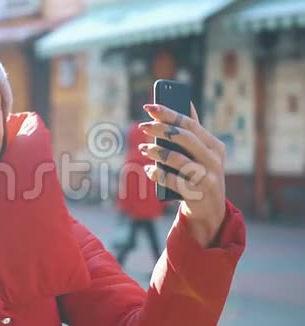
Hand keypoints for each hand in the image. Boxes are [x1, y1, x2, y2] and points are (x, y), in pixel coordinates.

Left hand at [138, 103, 225, 246]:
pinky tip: (149, 170)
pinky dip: (157, 173)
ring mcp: (208, 176)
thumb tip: (187, 102)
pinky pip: (172, 179)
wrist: (211, 210)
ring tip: (144, 149)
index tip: (149, 106)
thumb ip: (195, 131)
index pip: (189, 123)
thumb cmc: (202, 174)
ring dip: (156, 152)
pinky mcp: (198, 192)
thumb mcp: (203, 153)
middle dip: (160, 129)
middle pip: (183, 137)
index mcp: (214, 144)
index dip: (168, 113)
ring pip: (177, 158)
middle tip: (142, 127)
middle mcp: (214, 158)